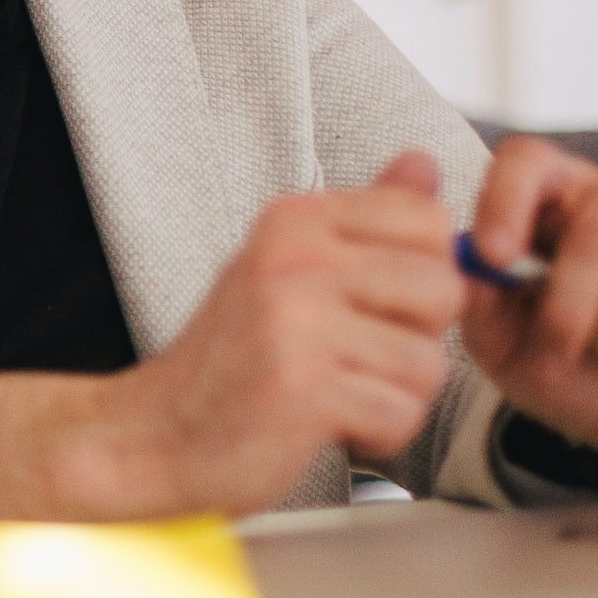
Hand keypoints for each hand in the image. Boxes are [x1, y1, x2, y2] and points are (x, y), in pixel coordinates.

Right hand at [95, 149, 469, 511]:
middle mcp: (293, 259)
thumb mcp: (290, 267)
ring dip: (395, 395)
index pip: (427, 219)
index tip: (375, 303)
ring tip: (337, 393)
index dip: (425, 272)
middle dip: (416, 340)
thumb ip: (365, 218)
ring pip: (428, 363)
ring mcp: (294, 323)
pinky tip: (330, 424)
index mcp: (294, 221)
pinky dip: (377, 436)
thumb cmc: (231, 358)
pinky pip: (401, 414)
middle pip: (443, 289)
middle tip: (353, 356)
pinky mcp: (302, 390)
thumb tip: (422, 161)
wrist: (155, 433)